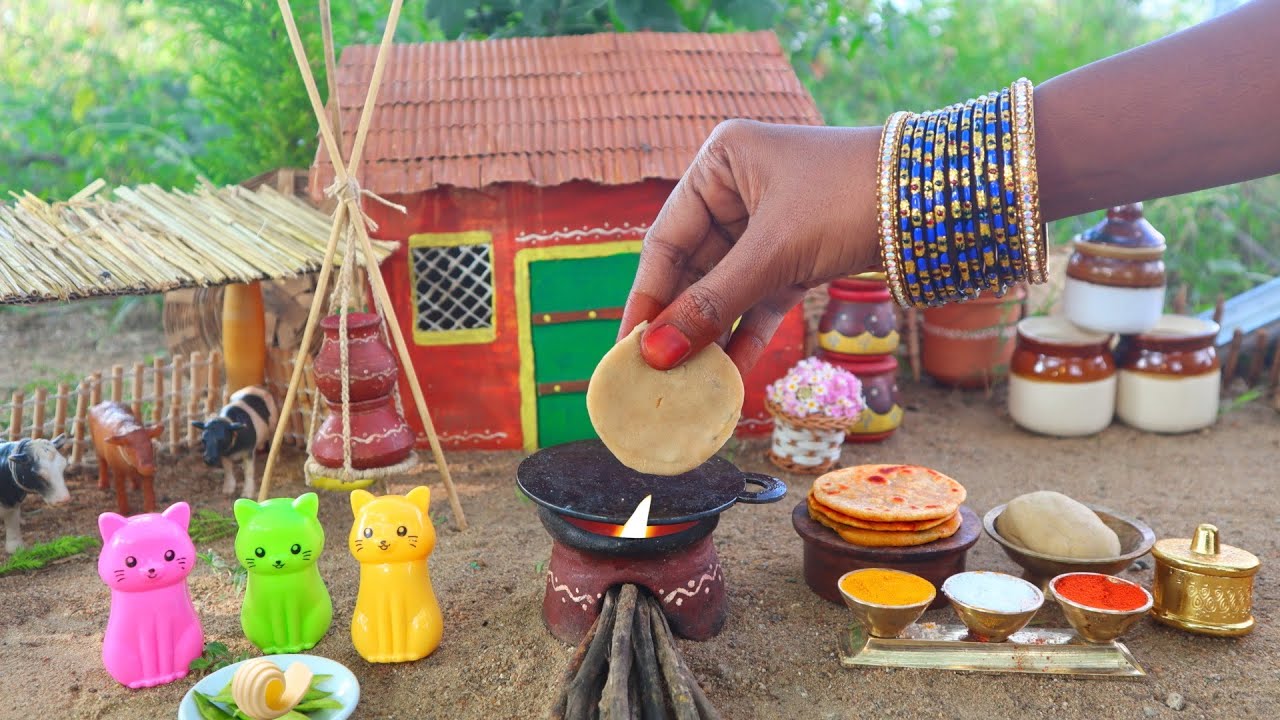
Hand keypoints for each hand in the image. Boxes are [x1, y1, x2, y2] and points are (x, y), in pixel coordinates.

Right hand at [619, 119, 882, 373]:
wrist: (938, 198)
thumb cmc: (849, 200)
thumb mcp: (774, 253)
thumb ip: (714, 305)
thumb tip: (656, 356)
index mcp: (719, 164)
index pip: (665, 241)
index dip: (647, 299)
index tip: (627, 348)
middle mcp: (735, 190)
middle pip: (691, 269)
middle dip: (678, 324)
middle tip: (653, 376)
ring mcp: (765, 225)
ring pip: (724, 290)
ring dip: (709, 337)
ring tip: (686, 386)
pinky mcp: (794, 256)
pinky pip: (757, 301)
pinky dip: (745, 336)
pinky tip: (727, 378)